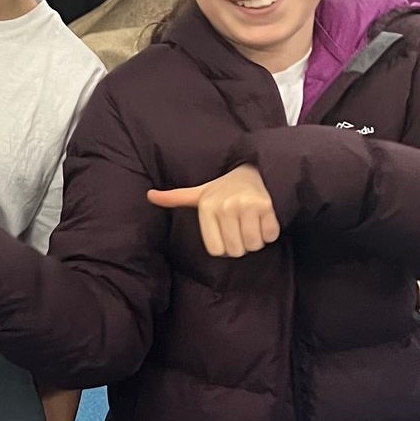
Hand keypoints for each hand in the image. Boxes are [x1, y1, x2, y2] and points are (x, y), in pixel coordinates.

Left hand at [146, 164, 277, 257]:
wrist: (254, 170)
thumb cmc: (224, 188)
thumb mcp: (199, 193)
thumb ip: (175, 198)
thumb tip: (149, 195)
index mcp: (206, 206)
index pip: (217, 250)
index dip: (225, 247)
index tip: (227, 234)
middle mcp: (224, 205)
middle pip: (236, 250)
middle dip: (242, 245)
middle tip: (241, 228)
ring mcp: (246, 205)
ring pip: (253, 245)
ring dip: (256, 240)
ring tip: (252, 223)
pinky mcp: (266, 206)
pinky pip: (269, 236)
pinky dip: (270, 233)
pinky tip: (264, 219)